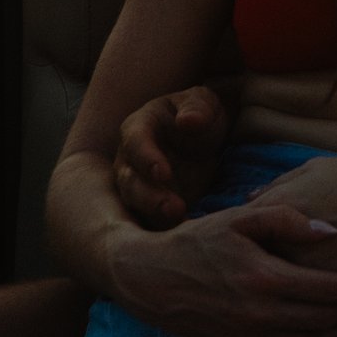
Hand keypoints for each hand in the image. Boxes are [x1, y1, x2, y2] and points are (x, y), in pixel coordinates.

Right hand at [108, 201, 336, 336]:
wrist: (147, 279)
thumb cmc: (195, 241)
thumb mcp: (238, 217)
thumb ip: (286, 217)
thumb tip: (330, 230)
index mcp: (264, 277)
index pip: (325, 290)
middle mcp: (259, 313)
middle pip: (324, 322)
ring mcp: (249, 335)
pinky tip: (326, 336)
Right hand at [113, 81, 229, 228]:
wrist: (206, 138)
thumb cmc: (199, 115)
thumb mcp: (204, 103)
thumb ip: (197, 108)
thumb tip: (188, 121)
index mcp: (138, 129)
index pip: (135, 143)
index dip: (147, 159)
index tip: (164, 173)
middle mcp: (130, 161)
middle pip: (130, 182)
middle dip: (150, 197)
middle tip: (175, 208)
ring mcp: (138, 187)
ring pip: (136, 205)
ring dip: (156, 215)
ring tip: (182, 221)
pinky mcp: (151, 208)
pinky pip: (151, 222)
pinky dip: (166, 230)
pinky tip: (186, 233)